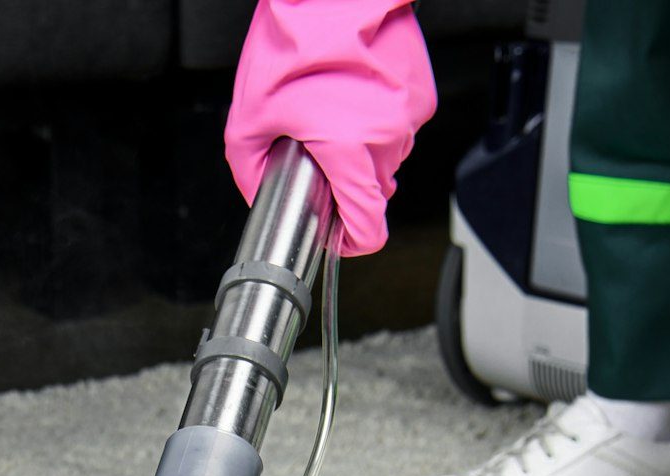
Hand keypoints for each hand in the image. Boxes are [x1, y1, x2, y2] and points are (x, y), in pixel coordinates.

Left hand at [224, 0, 437, 256]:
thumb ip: (250, 171)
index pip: (369, 227)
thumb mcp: (247, 118)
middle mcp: (388, 137)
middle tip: (317, 147)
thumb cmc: (293, 41)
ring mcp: (410, 114)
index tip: (338, 235)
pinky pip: (398, 124)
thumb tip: (258, 195)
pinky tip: (353, 92)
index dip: (351, 241)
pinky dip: (377, 118)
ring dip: (362, 146)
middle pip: (373, 189)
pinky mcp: (421, 92)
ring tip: (333, 109)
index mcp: (349, 151)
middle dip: (346, 179)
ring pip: (386, 156)